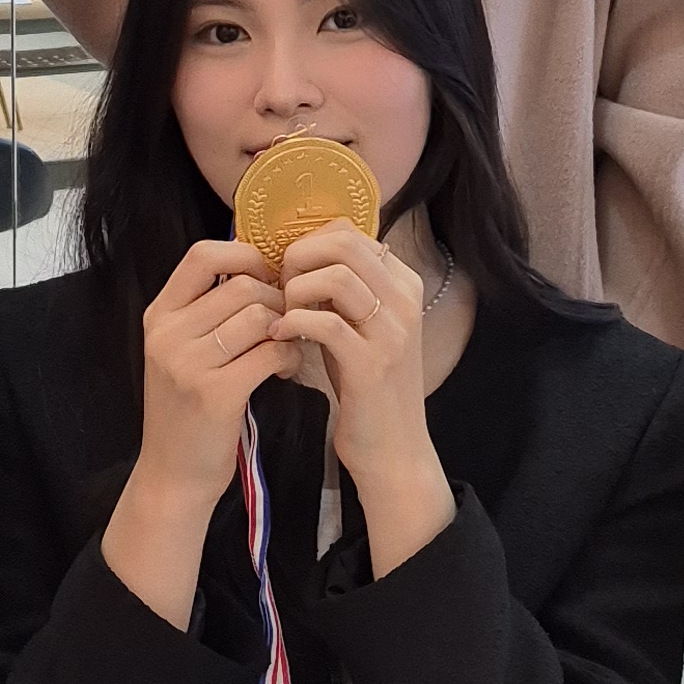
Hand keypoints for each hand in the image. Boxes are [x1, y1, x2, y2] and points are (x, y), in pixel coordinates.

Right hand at [135, 236, 294, 505]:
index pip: (203, 254)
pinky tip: (284, 369)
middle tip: (286, 323)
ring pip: (260, 317)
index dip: (244, 255)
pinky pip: (271, 353)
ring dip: (287, 329)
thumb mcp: (179, 352)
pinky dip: (289, 357)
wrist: (172, 474)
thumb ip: (206, 311)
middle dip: (276, 300)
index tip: (265, 278)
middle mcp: (168, 334)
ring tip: (286, 348)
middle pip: (242, 286)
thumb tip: (260, 271)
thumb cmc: (186, 409)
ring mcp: (188, 364)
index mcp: (159, 316)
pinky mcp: (215, 394)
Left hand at [278, 222, 432, 483]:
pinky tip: (280, 337)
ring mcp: (392, 331)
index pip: (351, 233)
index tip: (288, 272)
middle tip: (279, 286)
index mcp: (403, 284)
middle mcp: (404, 300)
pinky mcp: (371, 364)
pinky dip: (293, 322)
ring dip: (295, 289)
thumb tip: (296, 255)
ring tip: (281, 313)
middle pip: (344, 244)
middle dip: (299, 258)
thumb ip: (341, 292)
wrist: (392, 450)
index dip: (309, 244)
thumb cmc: (365, 386)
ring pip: (336, 276)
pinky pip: (325, 322)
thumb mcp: (360, 327)